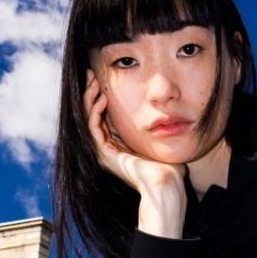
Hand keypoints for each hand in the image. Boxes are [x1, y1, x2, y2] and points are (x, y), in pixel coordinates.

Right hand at [83, 69, 185, 194]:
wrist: (167, 183)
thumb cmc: (169, 166)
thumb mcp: (158, 138)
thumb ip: (153, 124)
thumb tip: (159, 110)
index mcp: (118, 144)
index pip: (103, 115)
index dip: (100, 96)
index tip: (101, 77)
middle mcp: (108, 148)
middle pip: (91, 115)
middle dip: (90, 93)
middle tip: (91, 73)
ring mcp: (104, 152)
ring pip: (88, 119)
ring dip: (89, 98)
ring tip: (92, 81)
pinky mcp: (104, 155)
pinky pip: (93, 128)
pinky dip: (95, 112)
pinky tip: (102, 98)